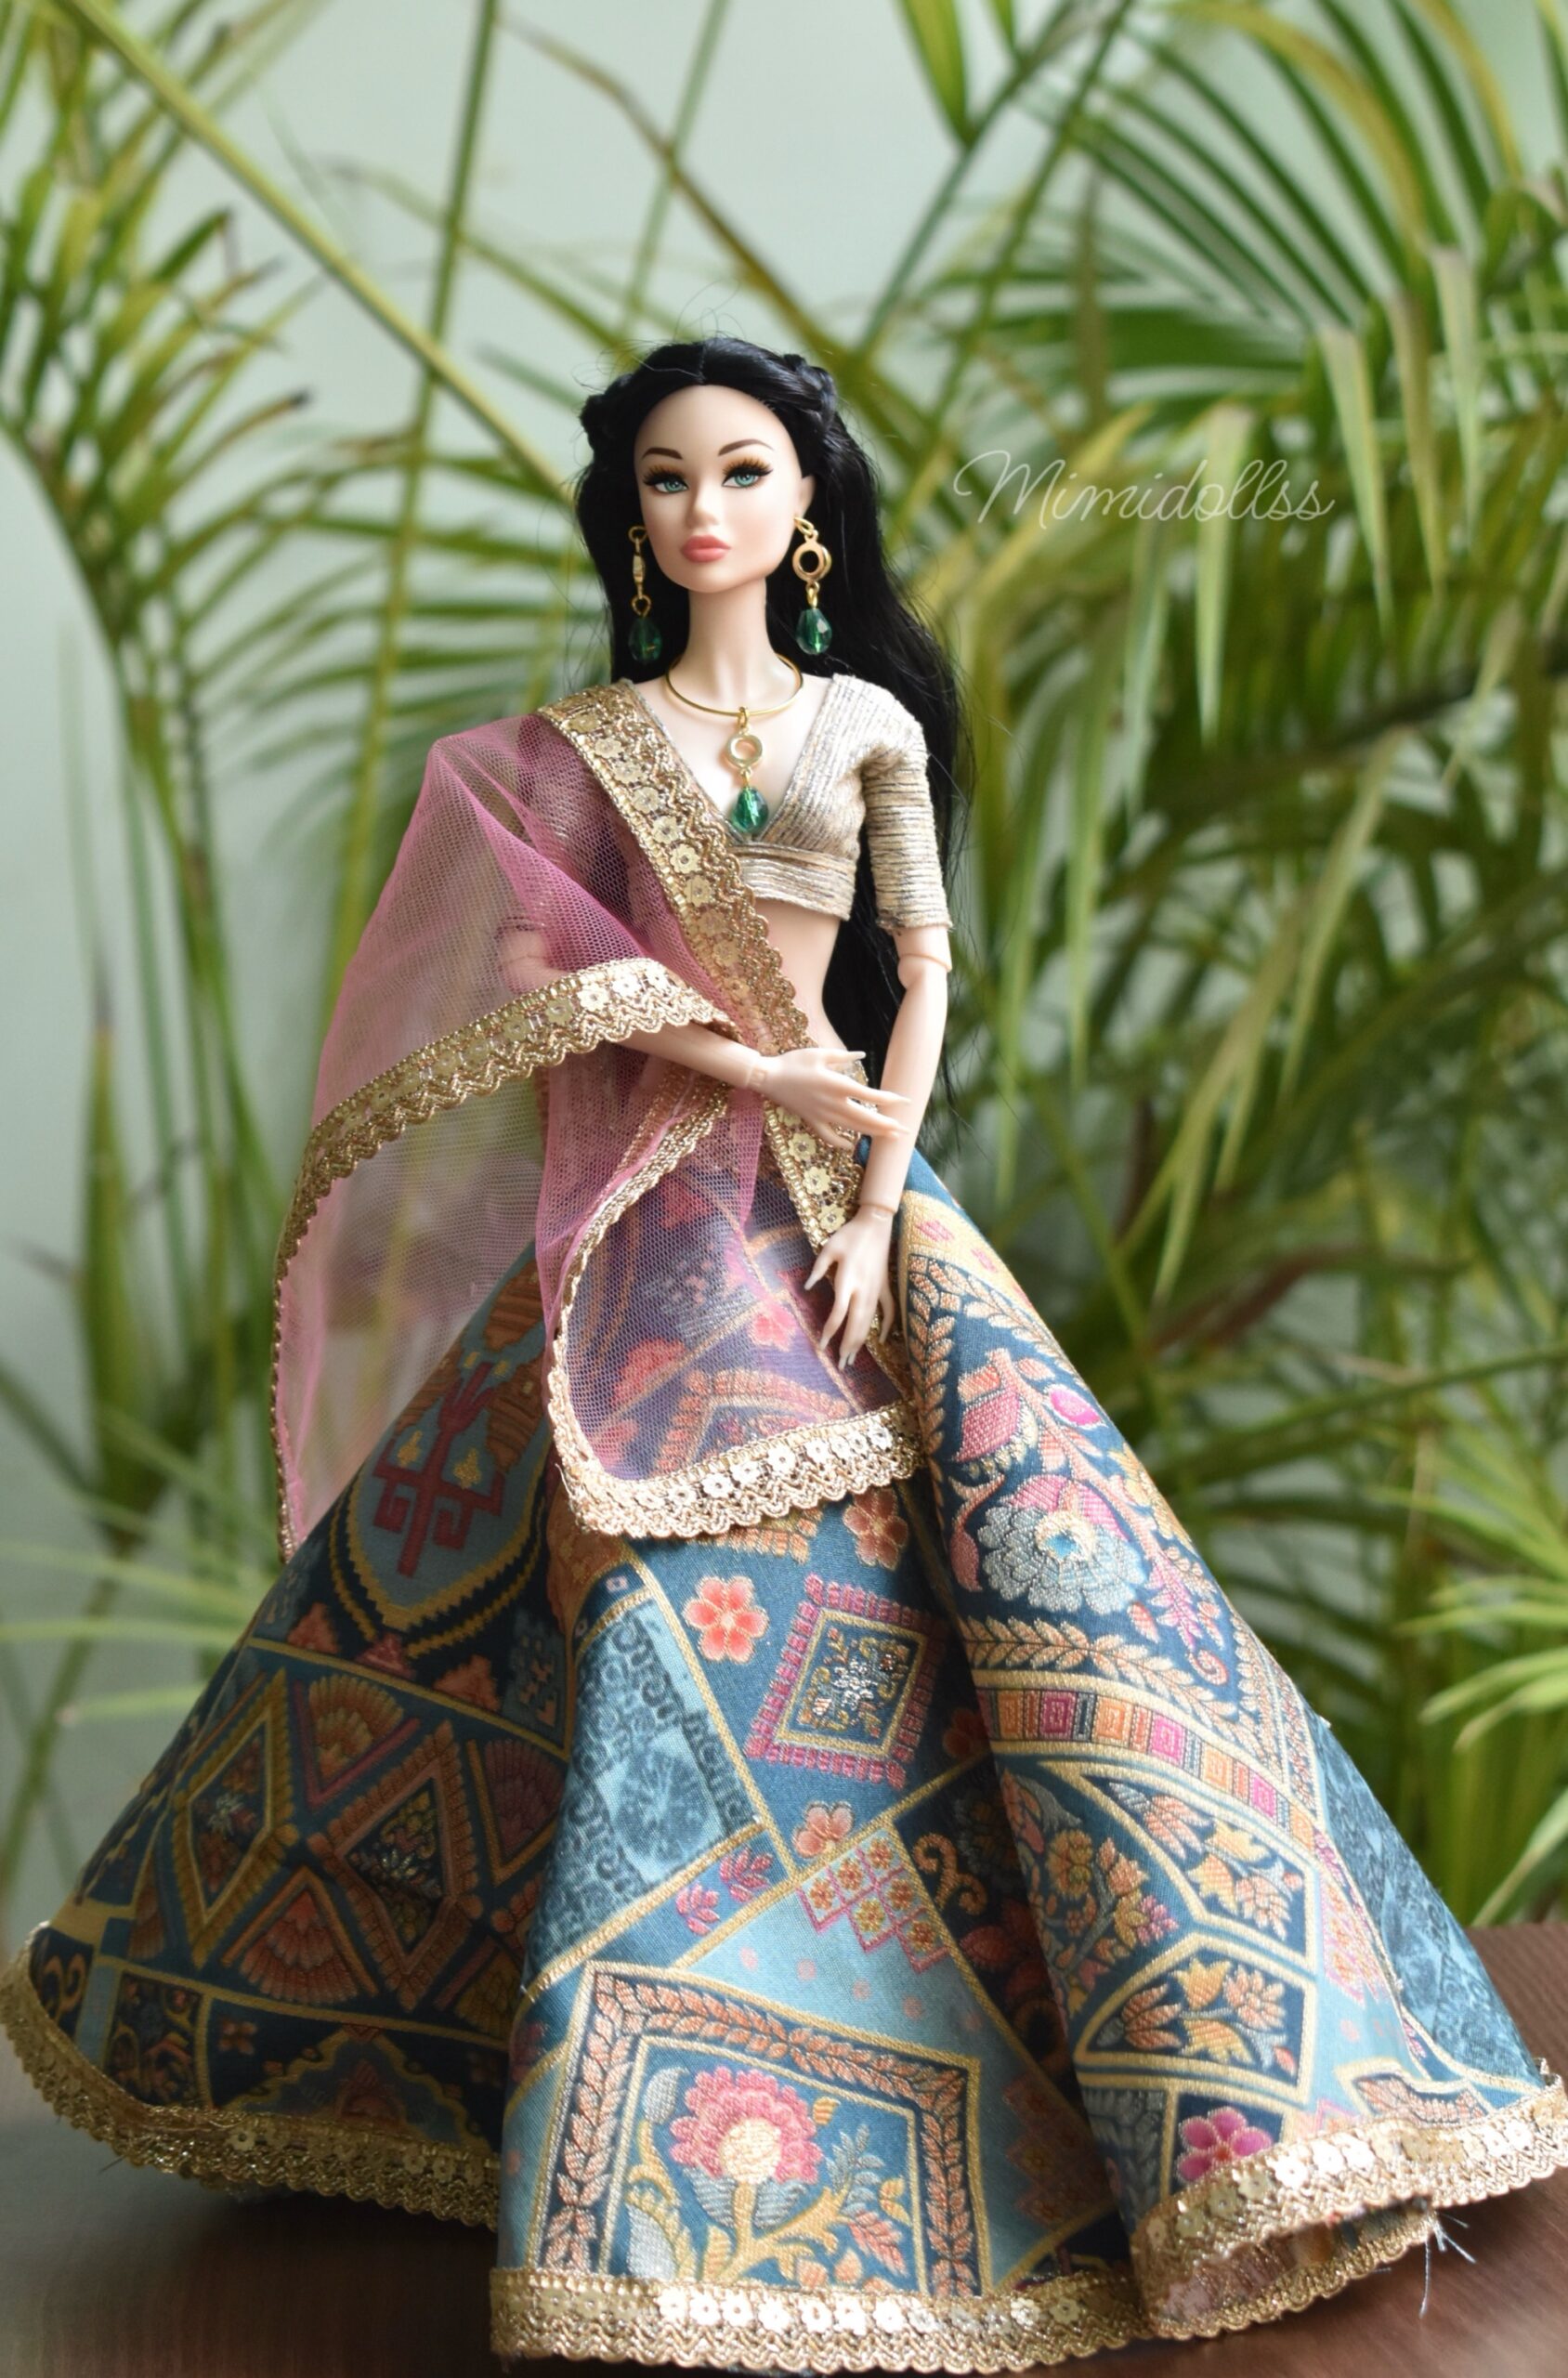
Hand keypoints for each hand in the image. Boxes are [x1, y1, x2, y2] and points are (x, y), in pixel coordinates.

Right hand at [756, 1047, 908, 1154]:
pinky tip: (852, 1145)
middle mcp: (833, 1103)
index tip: (904, 1102)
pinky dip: (841, 1142)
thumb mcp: (820, 1054)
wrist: (768, 1077)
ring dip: (872, 1134)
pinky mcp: (811, 1121)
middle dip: (887, 1126)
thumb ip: (843, 1056)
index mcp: (837, 1085)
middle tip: (904, 1131)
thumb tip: (861, 1055)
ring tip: (888, 1138)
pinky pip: (829, 1136)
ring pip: (852, 1129)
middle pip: (865, 1119)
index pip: (869, 1096)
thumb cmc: (794, 1062)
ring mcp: (822, 1115)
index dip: (889, 1100)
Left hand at [804, 1207, 897, 1368]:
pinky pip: (888, 1311)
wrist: (876, 1225)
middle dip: (847, 1346)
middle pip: (856, 1325)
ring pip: (870, 1322)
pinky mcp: (885, 1287)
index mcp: (847, 1281)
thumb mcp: (829, 1248)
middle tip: (841, 1364)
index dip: (830, 1332)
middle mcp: (863, 1290)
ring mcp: (876, 1290)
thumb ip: (818, 1269)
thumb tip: (807, 1287)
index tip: (822, 1346)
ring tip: (853, 1358)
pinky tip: (881, 1341)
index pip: (838, 1314)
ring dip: (862, 1342)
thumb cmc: (850, 1235)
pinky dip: (887, 1326)